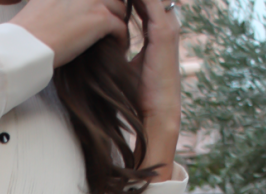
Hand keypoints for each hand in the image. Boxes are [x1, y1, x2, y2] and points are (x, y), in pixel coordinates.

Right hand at [10, 0, 128, 67]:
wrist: (27, 45)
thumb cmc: (28, 30)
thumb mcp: (41, 2)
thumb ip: (57, 1)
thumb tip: (59, 10)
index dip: (99, 2)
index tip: (96, 13)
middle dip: (112, 7)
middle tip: (109, 24)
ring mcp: (94, 1)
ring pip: (119, 8)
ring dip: (118, 22)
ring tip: (114, 36)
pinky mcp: (101, 19)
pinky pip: (121, 27)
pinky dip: (121, 39)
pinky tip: (117, 47)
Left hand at [129, 0, 181, 179]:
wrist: (158, 111)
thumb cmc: (141, 94)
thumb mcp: (126, 65)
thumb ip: (118, 50)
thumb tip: (98, 43)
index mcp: (158, 30)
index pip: (144, 2)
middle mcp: (165, 24)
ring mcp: (167, 26)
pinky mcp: (164, 33)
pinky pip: (151, 2)